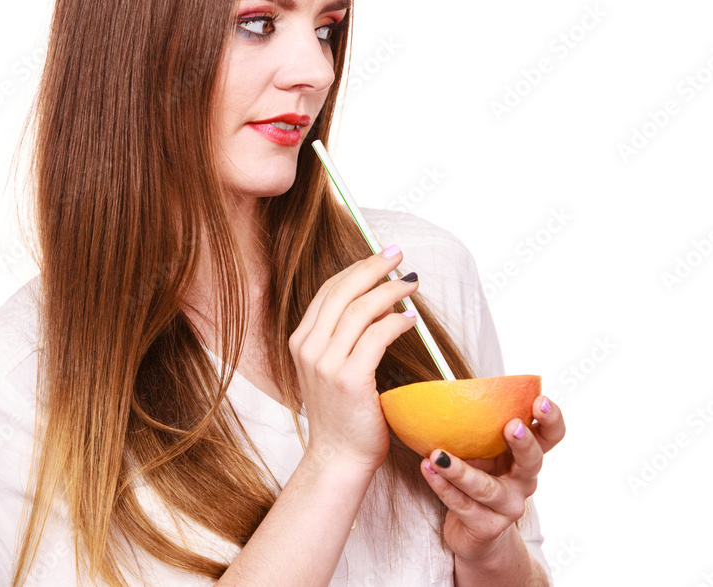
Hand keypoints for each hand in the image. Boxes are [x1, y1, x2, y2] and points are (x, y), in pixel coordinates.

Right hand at [288, 246, 417, 473]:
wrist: (338, 458)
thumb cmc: (343, 415)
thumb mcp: (333, 369)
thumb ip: (346, 337)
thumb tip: (379, 303)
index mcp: (301, 342)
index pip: (328, 292)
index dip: (356, 269)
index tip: (380, 257)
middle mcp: (308, 348)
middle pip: (342, 292)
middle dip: (373, 268)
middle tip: (398, 256)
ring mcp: (326, 364)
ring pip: (361, 309)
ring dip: (390, 291)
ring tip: (411, 285)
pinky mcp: (349, 379)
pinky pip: (377, 336)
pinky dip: (397, 322)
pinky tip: (411, 319)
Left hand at [420, 395, 565, 563]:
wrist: (474, 533)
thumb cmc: (479, 478)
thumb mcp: (483, 451)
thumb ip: (479, 426)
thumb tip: (446, 381)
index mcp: (526, 457)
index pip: (550, 436)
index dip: (550, 419)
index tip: (540, 400)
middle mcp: (523, 482)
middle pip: (533, 462)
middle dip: (524, 443)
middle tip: (512, 426)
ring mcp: (507, 506)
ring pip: (485, 488)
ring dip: (459, 470)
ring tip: (437, 454)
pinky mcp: (486, 526)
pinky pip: (461, 504)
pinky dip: (442, 486)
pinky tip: (427, 469)